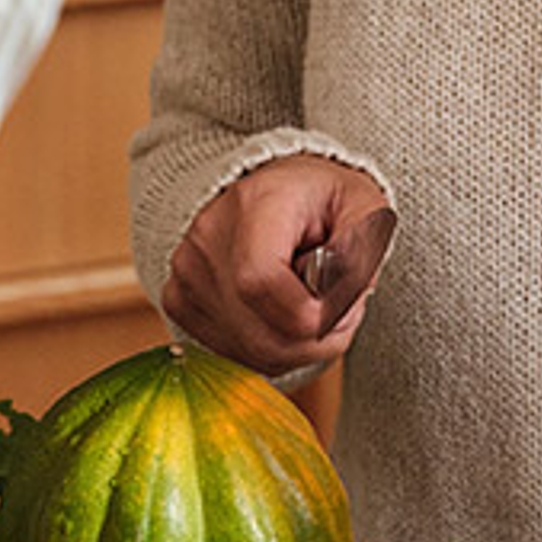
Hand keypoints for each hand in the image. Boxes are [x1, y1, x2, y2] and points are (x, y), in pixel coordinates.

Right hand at [161, 154, 391, 374]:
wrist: (271, 189)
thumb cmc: (320, 198)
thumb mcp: (362, 205)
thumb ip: (363, 250)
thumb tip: (343, 300)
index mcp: (255, 204)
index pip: (261, 282)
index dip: (310, 317)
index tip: (345, 311)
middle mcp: (209, 237)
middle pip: (258, 332)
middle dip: (316, 341)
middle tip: (342, 314)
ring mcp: (187, 272)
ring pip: (249, 351)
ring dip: (296, 347)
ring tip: (313, 308)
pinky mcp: (178, 299)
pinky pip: (231, 352)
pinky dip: (268, 349)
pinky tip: (282, 317)